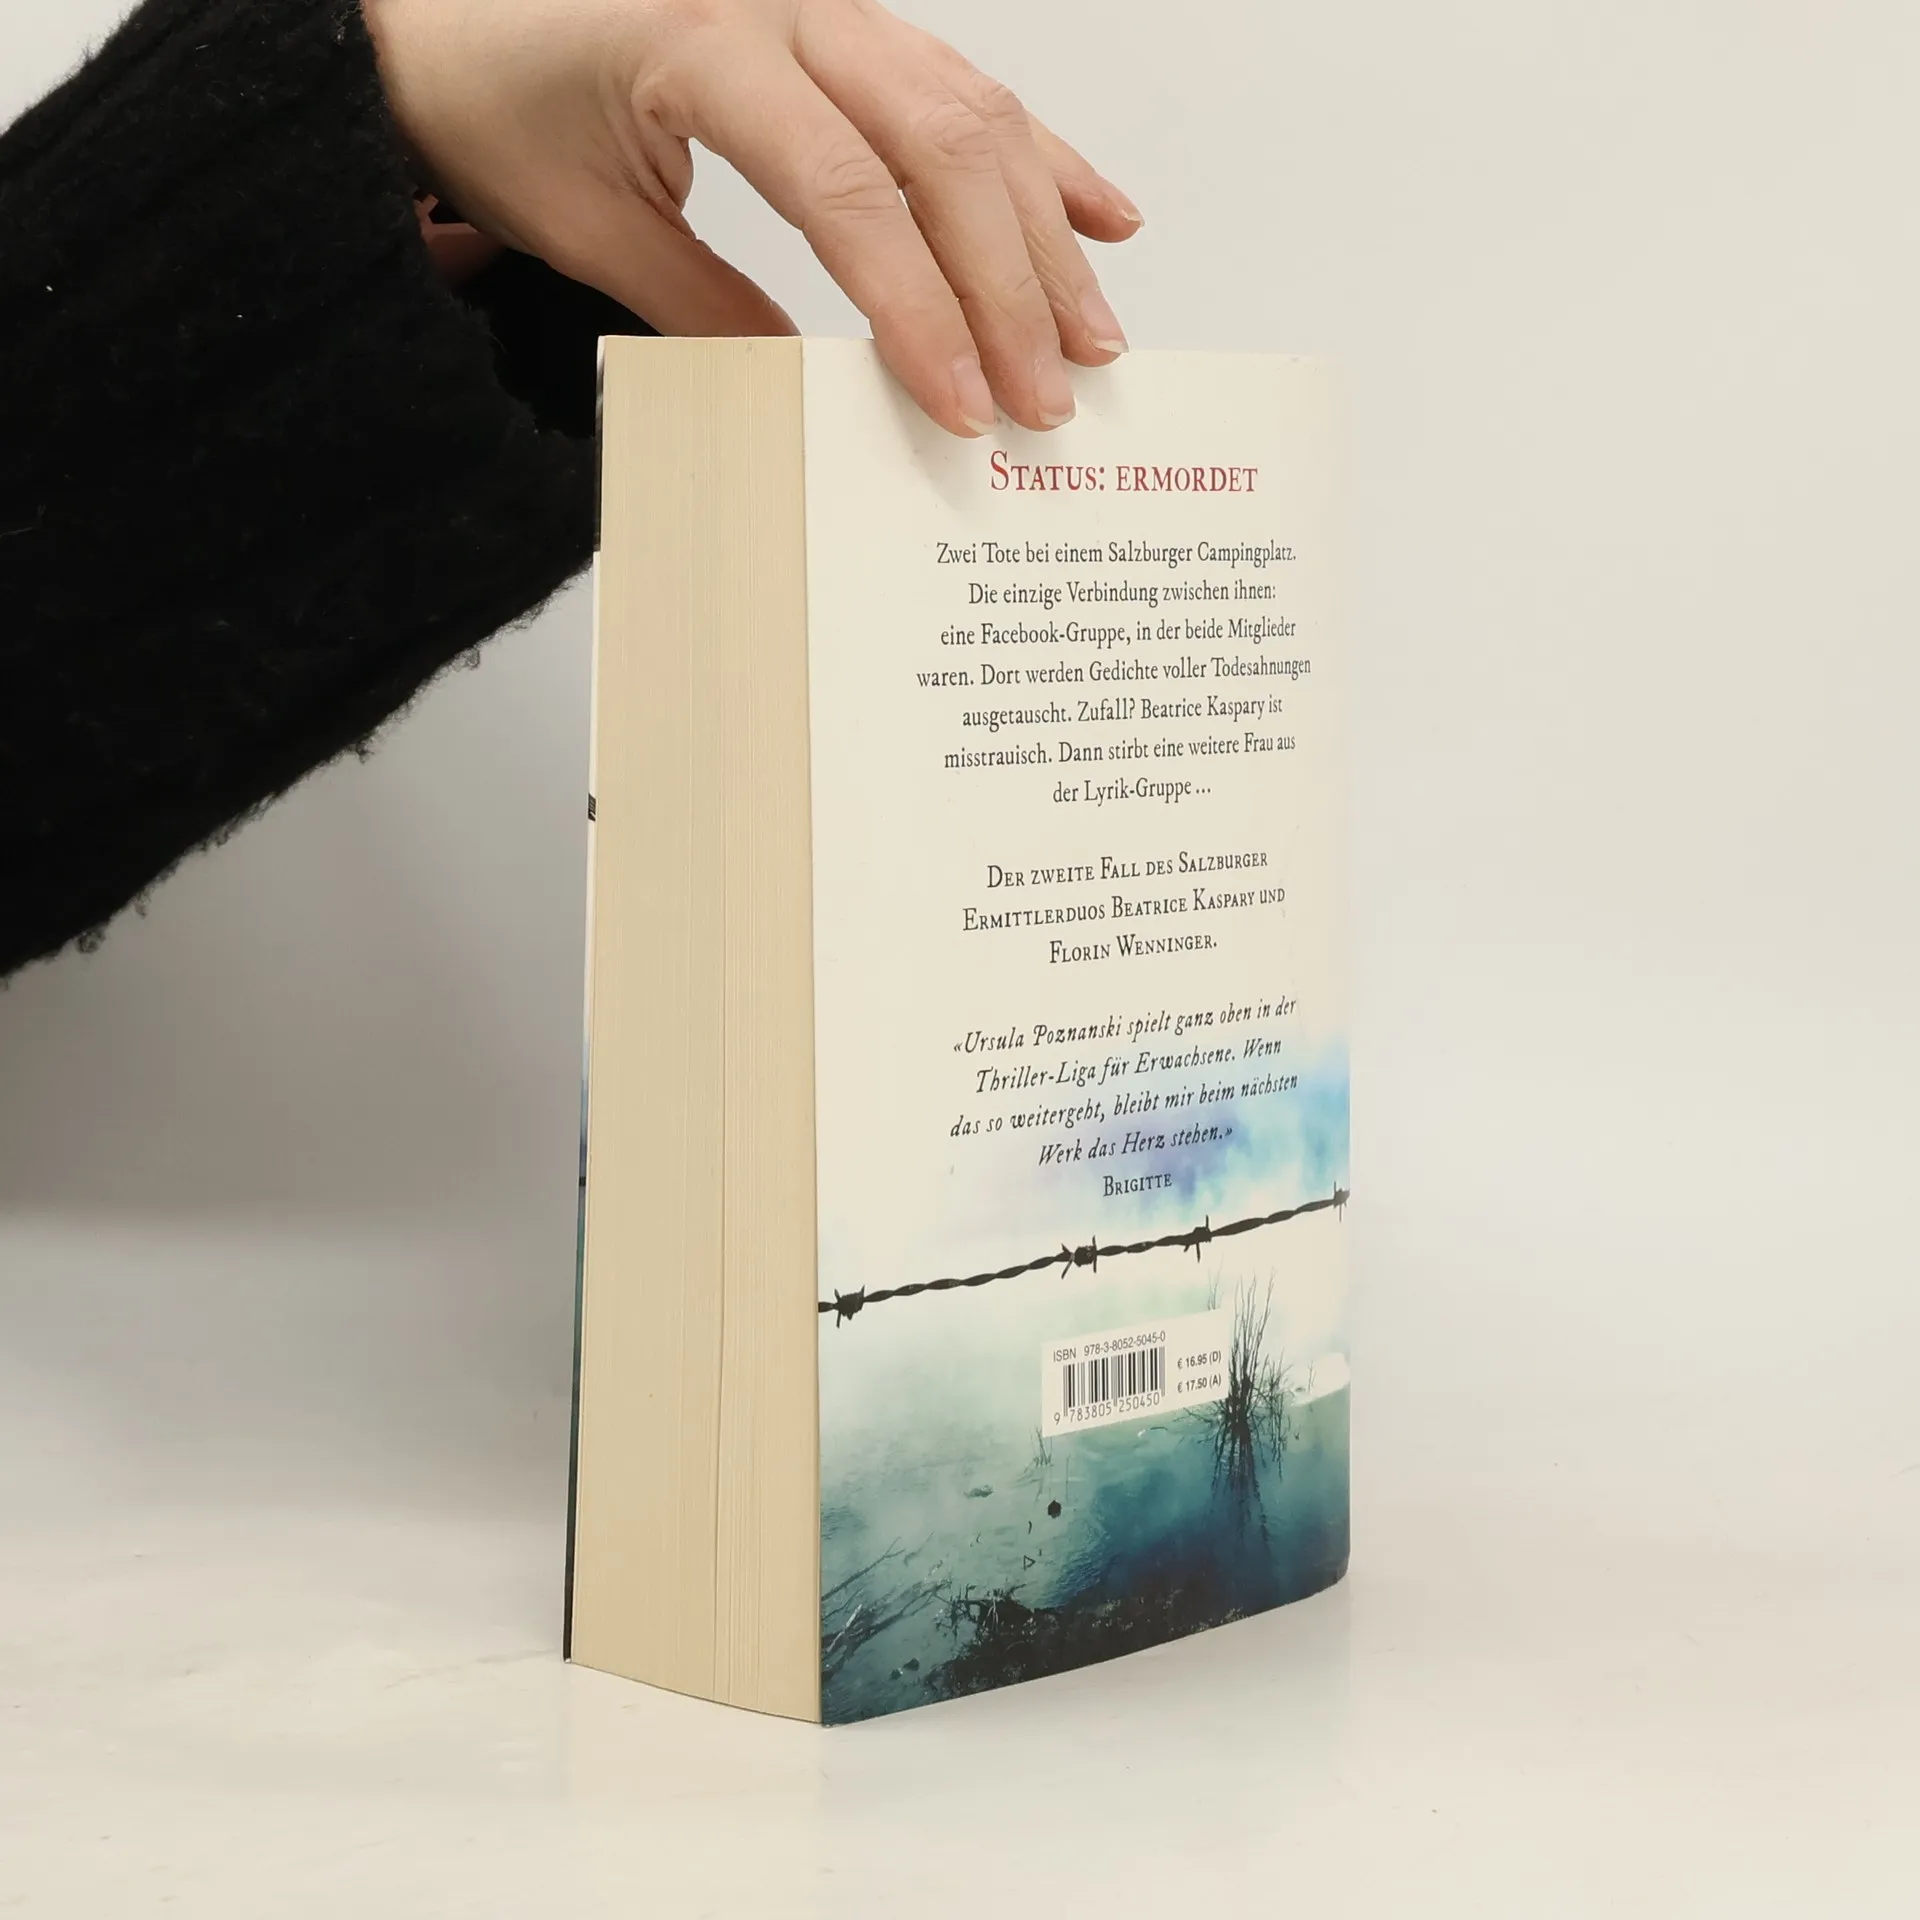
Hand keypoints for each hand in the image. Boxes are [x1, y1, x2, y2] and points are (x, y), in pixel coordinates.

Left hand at [362, 0, 1141, 435]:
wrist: (452, 15)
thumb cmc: (497, 104)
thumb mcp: (585, 228)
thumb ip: (705, 308)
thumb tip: (816, 394)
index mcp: (704, 45)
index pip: (846, 191)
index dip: (918, 309)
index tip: (963, 402)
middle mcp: (785, 5)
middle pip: (939, 146)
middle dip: (1006, 287)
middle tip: (1046, 395)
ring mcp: (826, 6)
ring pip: (972, 112)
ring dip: (1043, 233)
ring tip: (1092, 335)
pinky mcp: (847, 23)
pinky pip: (964, 83)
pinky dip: (1038, 158)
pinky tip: (1097, 217)